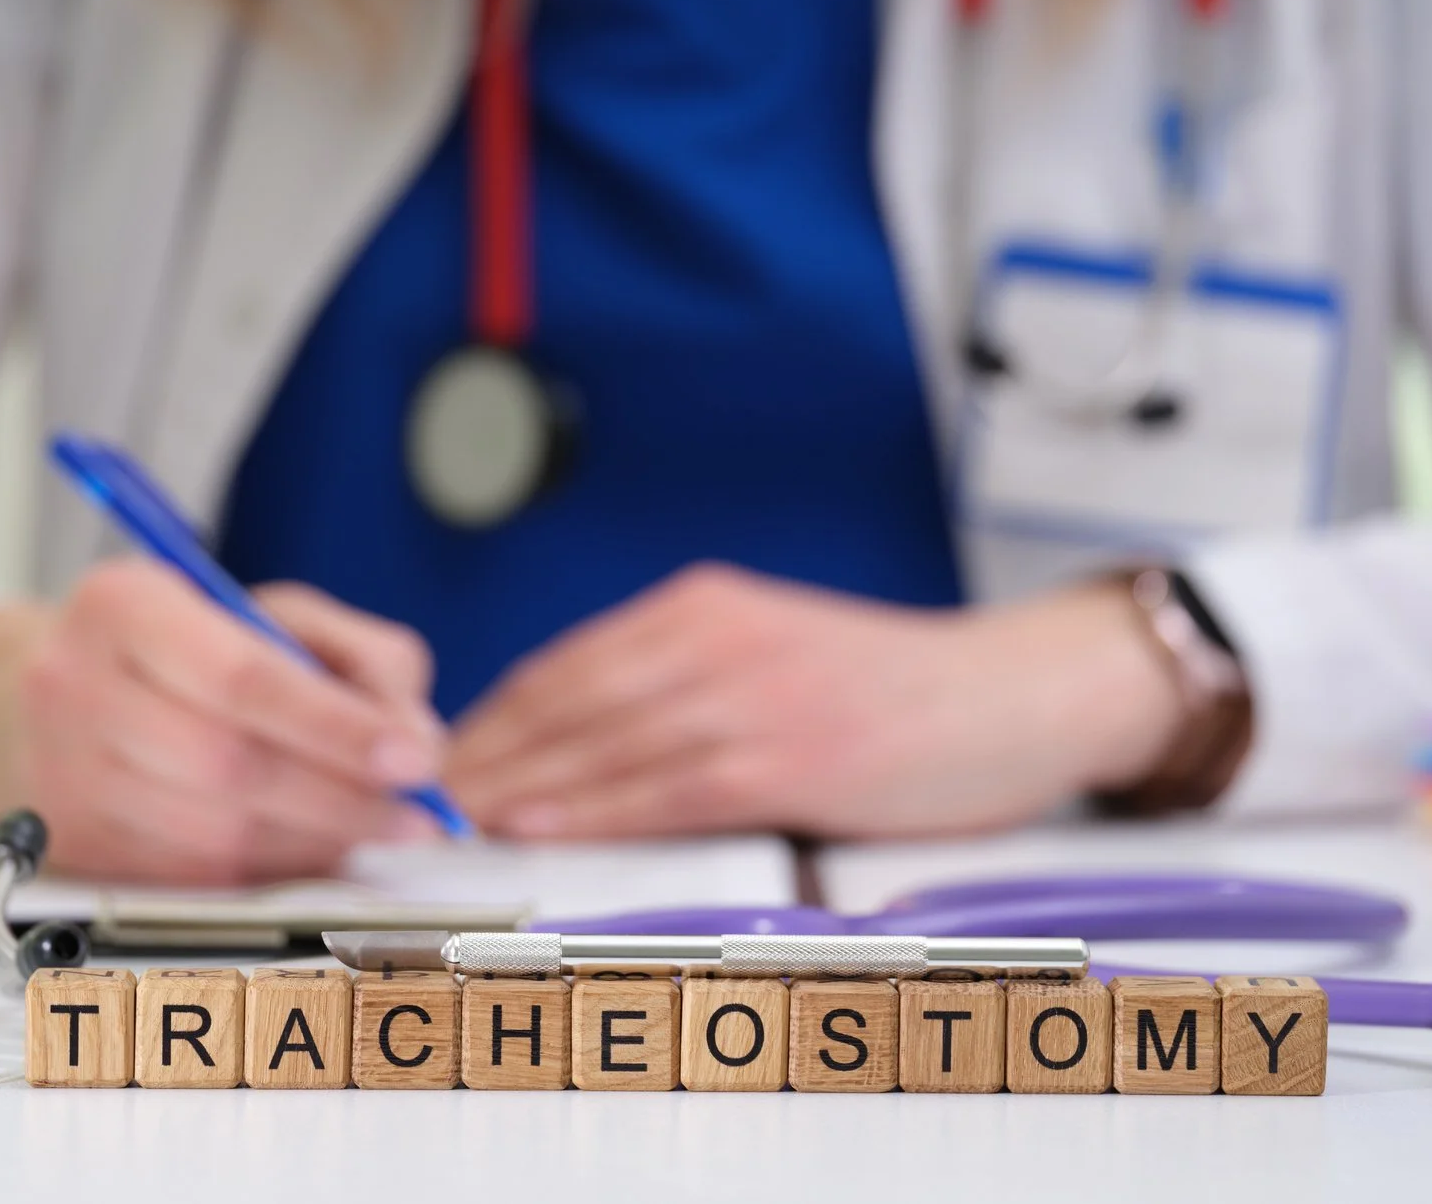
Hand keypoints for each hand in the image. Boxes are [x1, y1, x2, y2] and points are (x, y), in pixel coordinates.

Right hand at [0, 561, 449, 882]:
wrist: (33, 701)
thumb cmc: (175, 651)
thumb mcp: (268, 614)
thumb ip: (358, 656)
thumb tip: (411, 731)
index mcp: (123, 605)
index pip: (243, 675)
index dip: (338, 725)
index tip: (414, 756)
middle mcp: (73, 686)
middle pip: (229, 766)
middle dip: (341, 797)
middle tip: (417, 811)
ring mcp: (60, 776)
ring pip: (213, 836)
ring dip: (313, 842)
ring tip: (373, 829)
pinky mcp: (69, 851)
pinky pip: (190, 879)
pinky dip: (268, 873)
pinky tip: (310, 849)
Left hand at [443, 564, 1190, 840]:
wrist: (1017, 696)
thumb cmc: (901, 695)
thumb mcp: (780, 659)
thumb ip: (692, 686)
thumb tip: (592, 745)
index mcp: (710, 606)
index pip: (569, 661)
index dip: (494, 712)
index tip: (440, 755)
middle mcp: (719, 636)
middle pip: (565, 696)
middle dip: (483, 748)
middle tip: (413, 795)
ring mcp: (752, 694)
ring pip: (599, 740)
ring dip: (514, 781)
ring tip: (448, 816)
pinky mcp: (788, 755)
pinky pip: (661, 786)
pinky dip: (586, 807)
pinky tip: (534, 824)